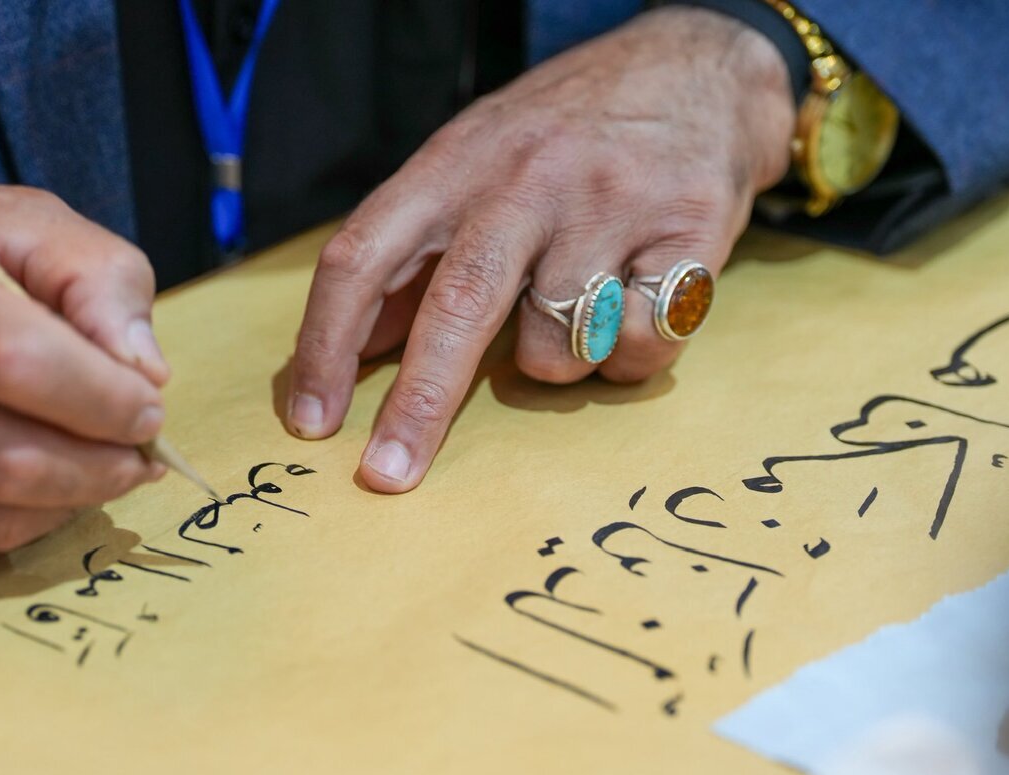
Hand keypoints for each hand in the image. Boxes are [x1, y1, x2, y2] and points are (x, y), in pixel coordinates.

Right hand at [0, 184, 169, 549]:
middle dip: (103, 464)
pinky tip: (51, 483)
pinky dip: (28, 519)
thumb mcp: (12, 221)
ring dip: (74, 499)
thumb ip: (95, 275)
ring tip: (112, 466)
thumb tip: (146, 370)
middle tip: (144, 449)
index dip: (102, 397)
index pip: (19, 361)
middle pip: (8, 456)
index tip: (149, 406)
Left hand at [286, 7, 794, 491]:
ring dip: (555, 364)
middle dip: (418, 405)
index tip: (311, 420)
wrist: (697, 66)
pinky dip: (629, 356)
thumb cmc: (565, 133)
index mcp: (456, 165)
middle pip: (458, 308)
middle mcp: (526, 182)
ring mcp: (608, 206)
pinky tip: (637, 305)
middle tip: (387, 474)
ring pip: (554, 348)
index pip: (364, 256)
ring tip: (579, 308)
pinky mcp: (686, 234)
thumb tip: (353, 352)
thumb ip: (415, 254)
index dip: (325, 344)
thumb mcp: (473, 163)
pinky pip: (638, 348)